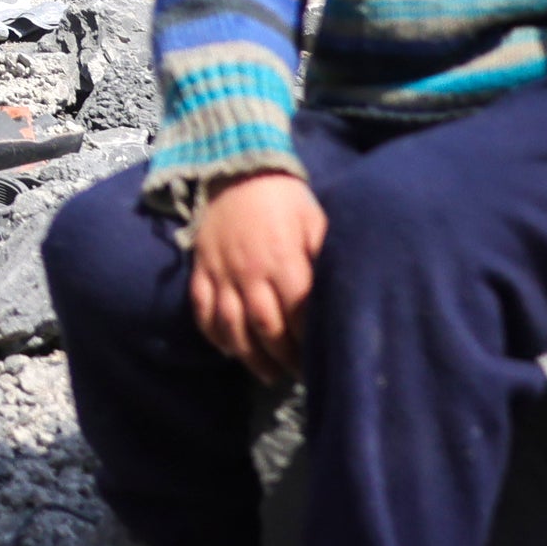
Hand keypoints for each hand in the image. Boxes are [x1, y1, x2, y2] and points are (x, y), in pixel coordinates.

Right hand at [182, 170, 323, 381]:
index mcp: (284, 261)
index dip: (311, 340)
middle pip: (266, 327)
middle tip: (298, 375)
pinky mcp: (201, 270)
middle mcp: (251, 273)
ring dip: (250, 356)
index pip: (299, 312)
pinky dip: (214, 335)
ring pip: (233, 326)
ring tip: (267, 374)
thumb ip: (325, 256)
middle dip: (284, 357)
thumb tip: (344, 288)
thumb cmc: (285, 198)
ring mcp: (222, 273)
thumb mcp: (315, 220)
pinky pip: (202, 310)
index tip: (323, 358)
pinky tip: (229, 351)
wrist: (238, 170)